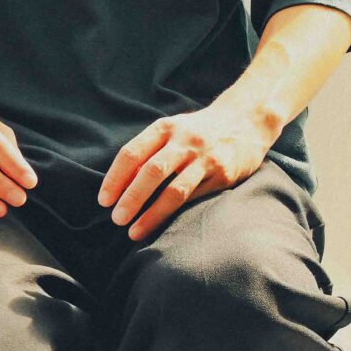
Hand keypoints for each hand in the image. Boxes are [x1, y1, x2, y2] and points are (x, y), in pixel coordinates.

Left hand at [99, 103, 277, 241]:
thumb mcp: (172, 130)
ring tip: (133, 231)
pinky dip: (175, 214)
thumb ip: (148, 152)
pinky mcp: (222, 174)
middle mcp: (184, 141)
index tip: (104, 201)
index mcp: (165, 128)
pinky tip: (162, 226)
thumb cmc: (198, 130)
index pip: (132, 154)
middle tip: (116, 219)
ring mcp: (205, 158)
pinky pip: (194, 197)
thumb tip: (120, 185)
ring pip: (174, 190)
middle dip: (131, 198)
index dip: (115, 179)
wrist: (246, 119)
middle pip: (151, 172)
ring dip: (151, 213)